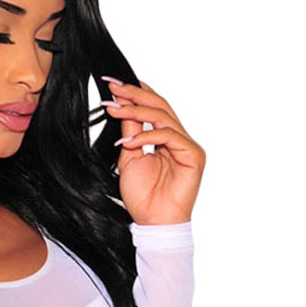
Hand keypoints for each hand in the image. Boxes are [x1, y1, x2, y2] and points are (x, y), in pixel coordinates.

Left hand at [100, 78, 205, 225]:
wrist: (153, 223)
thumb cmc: (142, 197)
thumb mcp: (128, 158)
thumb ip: (130, 131)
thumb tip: (121, 105)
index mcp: (165, 138)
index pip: (152, 107)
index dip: (134, 93)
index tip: (112, 83)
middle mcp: (178, 138)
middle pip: (159, 106)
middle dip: (135, 94)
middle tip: (113, 87)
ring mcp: (188, 146)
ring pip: (163, 117)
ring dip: (136, 111)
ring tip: (114, 109)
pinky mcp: (193, 156)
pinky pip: (169, 136)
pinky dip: (147, 136)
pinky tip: (128, 141)